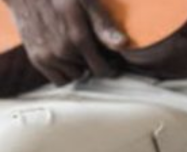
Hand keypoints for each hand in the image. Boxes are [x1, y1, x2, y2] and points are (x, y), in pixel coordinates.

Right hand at [4, 0, 126, 84]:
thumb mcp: (86, 3)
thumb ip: (104, 25)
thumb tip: (122, 44)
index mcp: (78, 39)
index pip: (102, 70)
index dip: (110, 68)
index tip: (112, 62)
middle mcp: (62, 52)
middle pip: (89, 72)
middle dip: (93, 64)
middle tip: (92, 51)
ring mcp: (48, 57)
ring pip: (74, 77)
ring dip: (79, 68)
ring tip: (78, 52)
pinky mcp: (37, 59)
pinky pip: (58, 80)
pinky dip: (65, 73)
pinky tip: (67, 59)